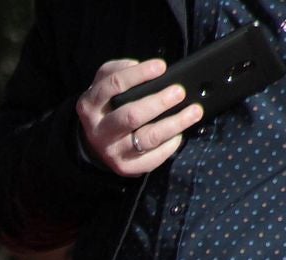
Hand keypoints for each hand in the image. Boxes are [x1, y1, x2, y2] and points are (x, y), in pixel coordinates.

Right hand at [76, 58, 203, 176]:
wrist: (94, 143)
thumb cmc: (106, 106)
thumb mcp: (102, 85)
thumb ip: (117, 70)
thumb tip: (141, 66)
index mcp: (90, 105)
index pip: (113, 85)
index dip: (139, 74)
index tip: (161, 67)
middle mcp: (99, 130)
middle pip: (131, 116)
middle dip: (158, 103)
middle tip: (180, 92)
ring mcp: (112, 151)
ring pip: (148, 138)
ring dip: (175, 124)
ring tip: (194, 111)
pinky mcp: (126, 167)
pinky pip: (153, 157)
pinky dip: (171, 144)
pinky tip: (180, 133)